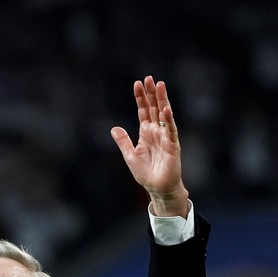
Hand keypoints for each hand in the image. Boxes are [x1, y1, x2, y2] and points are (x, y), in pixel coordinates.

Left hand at [111, 76, 187, 216]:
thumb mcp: (130, 155)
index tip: (137, 84)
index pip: (143, 111)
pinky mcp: (172, 145)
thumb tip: (114, 128)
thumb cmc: (146, 173)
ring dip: (162, 100)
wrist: (157, 188)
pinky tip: (165, 109)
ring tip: (160, 85)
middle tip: (149, 78)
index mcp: (146, 133)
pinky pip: (170, 130)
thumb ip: (123, 141)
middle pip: (153, 108)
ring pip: (164, 114)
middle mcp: (156, 132)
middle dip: (151, 93)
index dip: (140, 98)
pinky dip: (168, 120)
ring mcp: (165, 137)